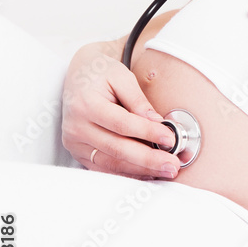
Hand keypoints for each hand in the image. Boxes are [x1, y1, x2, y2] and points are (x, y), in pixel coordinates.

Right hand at [61, 43, 179, 179]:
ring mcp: (75, 142)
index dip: (147, 133)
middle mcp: (76, 127)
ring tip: (164, 171)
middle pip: (117, 148)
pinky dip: (126, 173)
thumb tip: (158, 123)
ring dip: (140, 170)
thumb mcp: (122, 77)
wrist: (78, 75)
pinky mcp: (78, 151)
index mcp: (86, 104)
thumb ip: (139, 101)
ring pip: (111, 163)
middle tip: (172, 165)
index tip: (170, 139)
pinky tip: (146, 173)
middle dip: (148, 159)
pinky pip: (104, 168)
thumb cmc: (101, 73)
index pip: (122, 124)